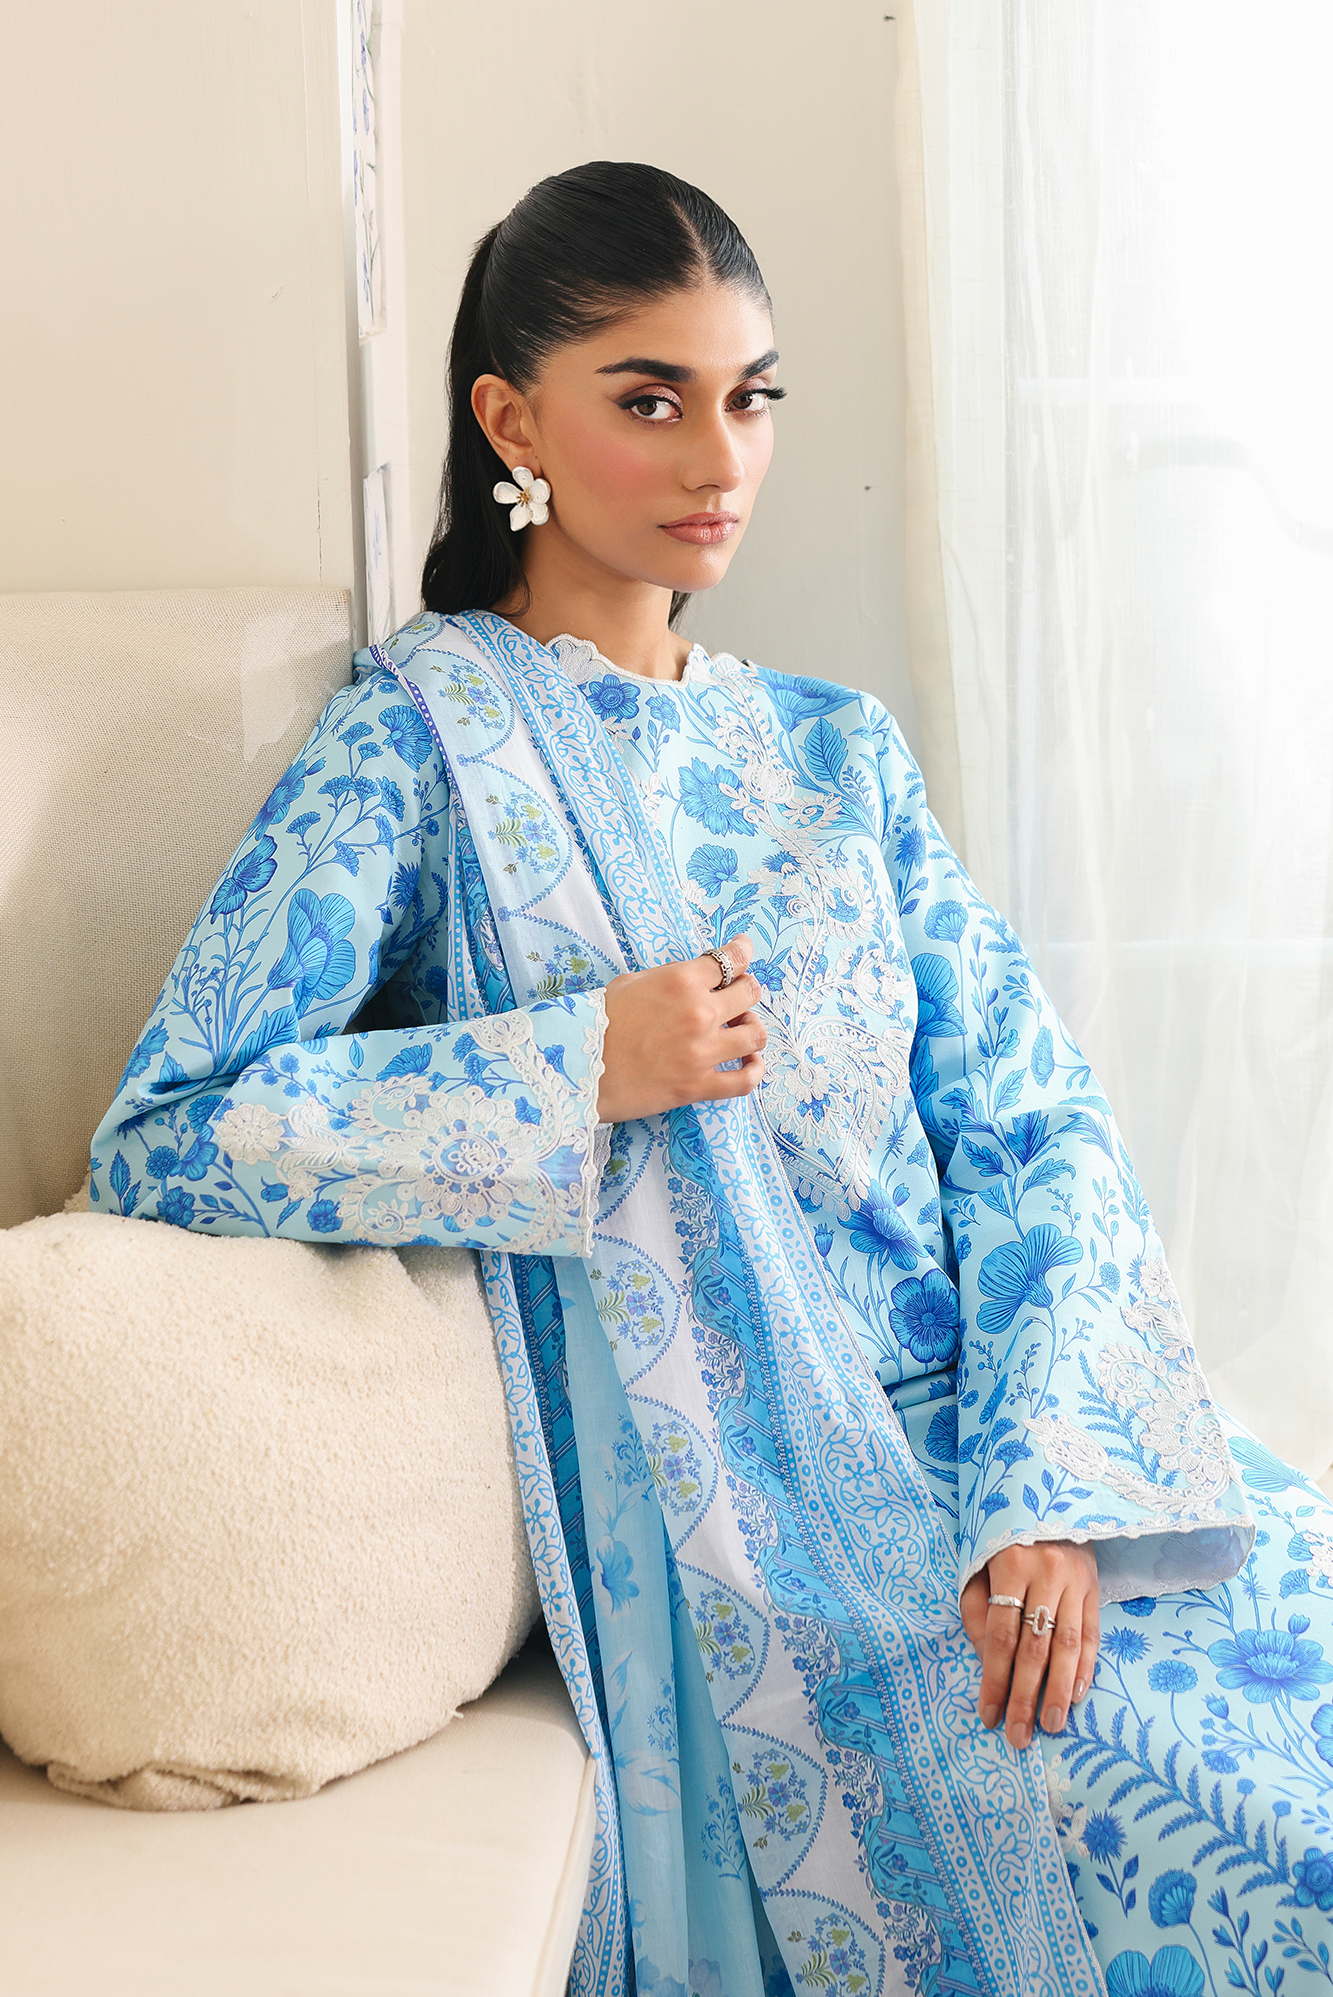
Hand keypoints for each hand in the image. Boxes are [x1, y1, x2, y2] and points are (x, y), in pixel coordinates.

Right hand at [596, 935, 766, 1123]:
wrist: (576, 1069)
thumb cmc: (595, 1022)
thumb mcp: (630, 983)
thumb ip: (669, 979)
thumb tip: (692, 980)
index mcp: (681, 981)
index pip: (731, 960)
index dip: (743, 951)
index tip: (744, 949)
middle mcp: (699, 1013)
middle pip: (750, 993)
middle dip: (747, 989)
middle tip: (738, 994)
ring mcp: (702, 1052)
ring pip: (755, 1034)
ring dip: (751, 1027)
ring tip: (739, 1028)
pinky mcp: (699, 1086)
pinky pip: (745, 1080)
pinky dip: (754, 1070)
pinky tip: (750, 1063)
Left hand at [960, 1540, 1099, 1748]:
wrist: (1047, 1493)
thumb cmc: (1000, 1534)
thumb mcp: (977, 1563)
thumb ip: (977, 1611)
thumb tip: (989, 1662)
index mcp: (1010, 1566)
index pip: (1002, 1636)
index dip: (995, 1680)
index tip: (989, 1714)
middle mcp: (1047, 1574)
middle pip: (1035, 1647)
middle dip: (1025, 1696)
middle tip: (1019, 1736)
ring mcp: (1075, 1580)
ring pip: (1068, 1645)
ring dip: (1059, 1691)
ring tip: (1050, 1725)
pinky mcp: (1096, 1585)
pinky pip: (1093, 1632)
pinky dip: (1086, 1666)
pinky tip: (1078, 1693)